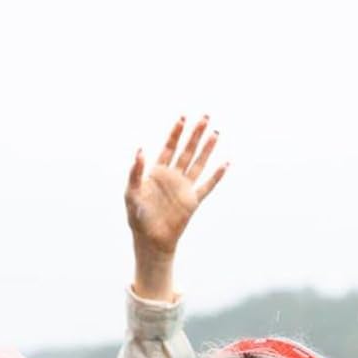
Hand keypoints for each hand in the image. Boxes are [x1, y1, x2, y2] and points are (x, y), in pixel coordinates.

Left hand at [126, 116, 228, 299]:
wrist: (151, 239)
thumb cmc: (138, 217)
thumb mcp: (131, 192)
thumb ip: (136, 172)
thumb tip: (140, 151)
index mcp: (157, 171)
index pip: (169, 147)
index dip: (176, 133)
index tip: (183, 118)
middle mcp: (173, 176)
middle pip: (187, 150)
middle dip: (196, 134)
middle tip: (206, 118)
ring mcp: (184, 188)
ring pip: (199, 164)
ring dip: (207, 149)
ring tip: (216, 134)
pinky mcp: (193, 201)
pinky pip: (208, 186)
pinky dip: (217, 176)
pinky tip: (226, 164)